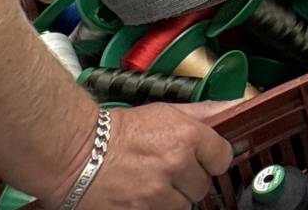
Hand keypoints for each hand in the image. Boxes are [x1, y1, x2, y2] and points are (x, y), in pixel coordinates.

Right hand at [67, 101, 232, 209]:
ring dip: (168, 199)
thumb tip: (233, 107)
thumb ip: (203, 113)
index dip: (211, 160)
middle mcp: (175, 165)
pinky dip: (151, 209)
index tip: (201, 160)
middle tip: (165, 171)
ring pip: (182, 206)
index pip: (222, 158)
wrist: (74, 152)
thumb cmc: (116, 131)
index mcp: (186, 137)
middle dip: (187, 180)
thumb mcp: (164, 112)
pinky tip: (138, 196)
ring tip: (148, 184)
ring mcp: (156, 193)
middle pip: (202, 186)